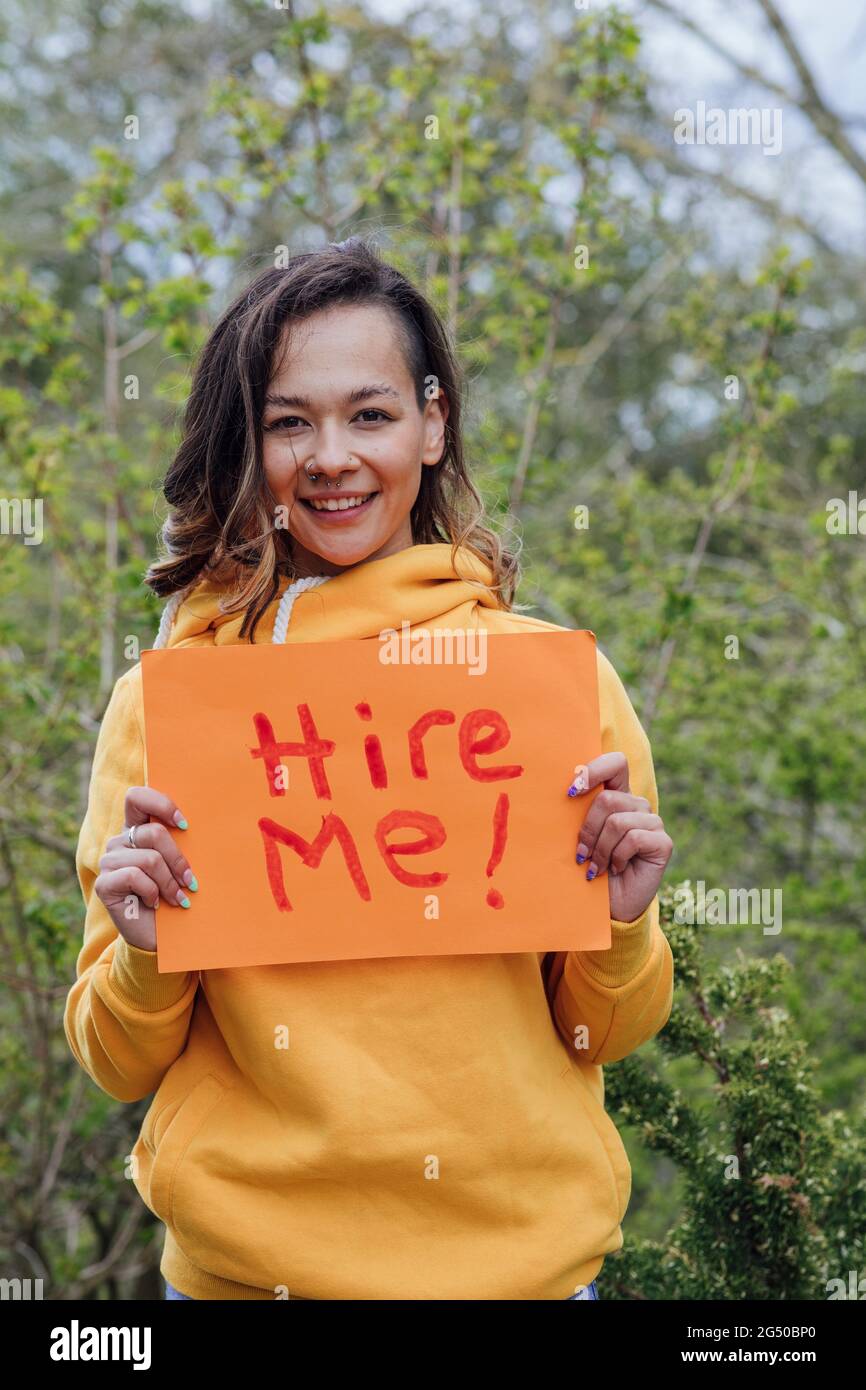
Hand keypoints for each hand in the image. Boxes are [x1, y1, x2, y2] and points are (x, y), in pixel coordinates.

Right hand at [94, 787, 196, 951]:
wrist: (159, 936)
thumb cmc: (174, 895)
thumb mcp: (179, 865)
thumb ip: (181, 842)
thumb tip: (207, 824)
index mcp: (136, 830)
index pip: (137, 797)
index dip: (160, 804)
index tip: (184, 825)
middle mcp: (119, 842)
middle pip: (153, 833)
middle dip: (178, 859)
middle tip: (190, 881)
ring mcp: (109, 862)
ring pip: (148, 858)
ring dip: (169, 881)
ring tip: (177, 897)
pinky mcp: (104, 884)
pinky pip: (134, 876)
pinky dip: (153, 891)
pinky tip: (155, 903)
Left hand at [567, 752, 672, 923]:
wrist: (611, 906)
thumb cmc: (591, 869)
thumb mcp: (580, 837)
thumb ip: (578, 813)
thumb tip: (566, 791)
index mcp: (618, 796)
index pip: (615, 764)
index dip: (594, 770)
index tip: (571, 792)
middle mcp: (637, 805)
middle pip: (608, 799)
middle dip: (588, 830)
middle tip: (582, 854)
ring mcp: (653, 822)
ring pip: (617, 821)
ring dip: (600, 849)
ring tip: (597, 867)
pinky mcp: (663, 842)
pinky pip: (633, 839)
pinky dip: (617, 858)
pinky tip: (617, 870)